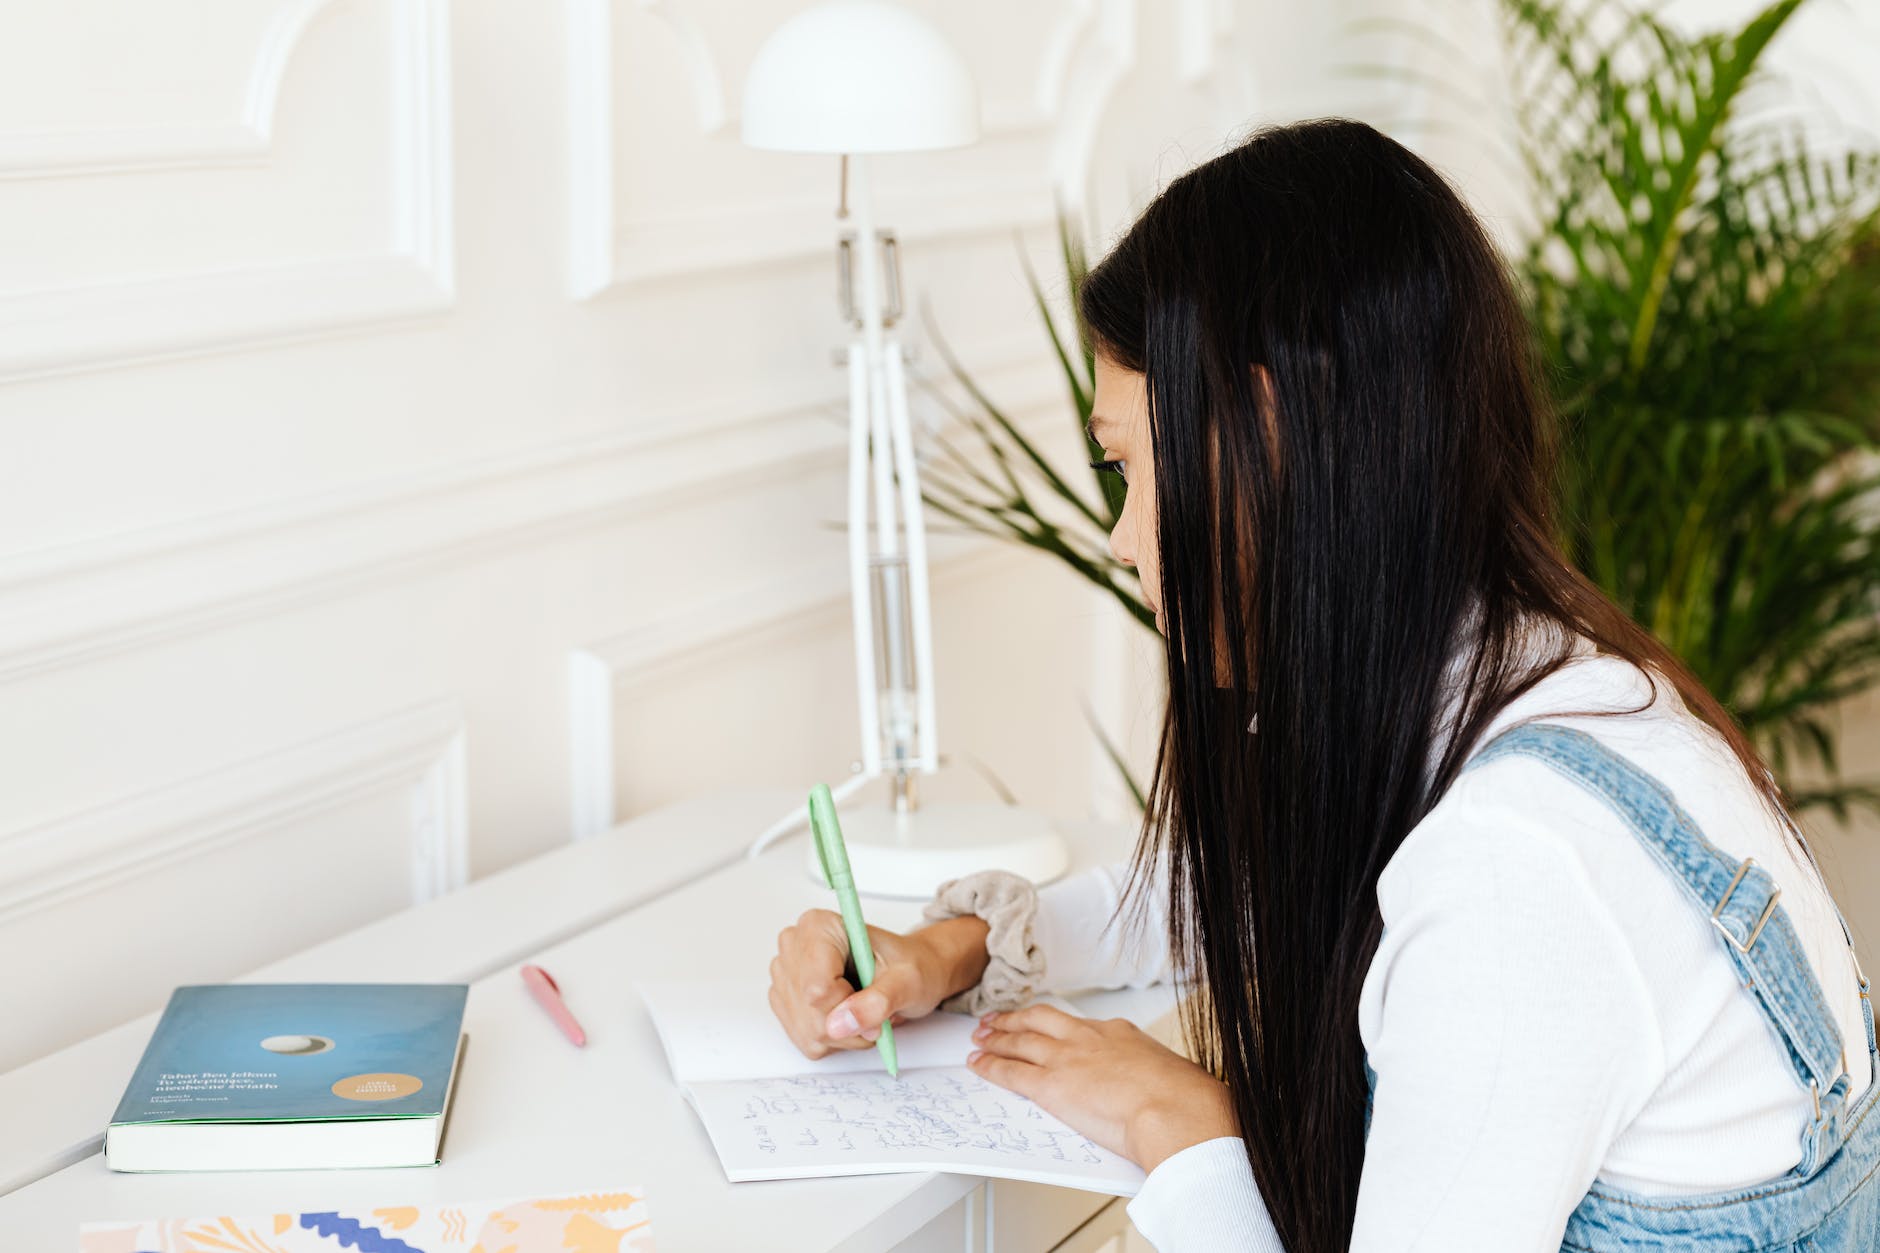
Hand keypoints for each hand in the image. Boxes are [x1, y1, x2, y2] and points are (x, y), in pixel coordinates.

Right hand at [768, 909, 989, 1059]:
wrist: (911, 970)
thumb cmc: (910, 965)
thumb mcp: (907, 980)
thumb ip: (877, 1002)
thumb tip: (841, 1024)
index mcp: (820, 926)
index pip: (817, 986)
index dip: (848, 1004)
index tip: (874, 996)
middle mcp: (796, 947)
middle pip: (811, 1013)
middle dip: (850, 1023)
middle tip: (877, 1008)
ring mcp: (787, 976)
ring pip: (809, 1031)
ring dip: (846, 1034)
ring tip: (867, 1010)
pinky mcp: (787, 1003)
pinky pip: (806, 1039)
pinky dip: (835, 1040)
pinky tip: (851, 1018)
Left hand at [968, 1004, 1237, 1171]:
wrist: (1174, 1110)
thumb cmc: (1183, 1098)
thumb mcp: (1172, 1075)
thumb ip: (1155, 1077)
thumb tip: (1166, 1086)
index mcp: (1118, 1034)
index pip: (1078, 1025)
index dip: (1056, 1025)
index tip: (1047, 1026)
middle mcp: (1087, 1039)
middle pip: (1040, 1021)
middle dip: (1016, 1019)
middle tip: (997, 1019)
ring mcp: (1066, 1059)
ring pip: (1020, 1041)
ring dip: (996, 1039)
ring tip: (979, 1037)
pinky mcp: (1051, 1086)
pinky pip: (1011, 1072)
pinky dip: (990, 1066)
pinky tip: (978, 1064)